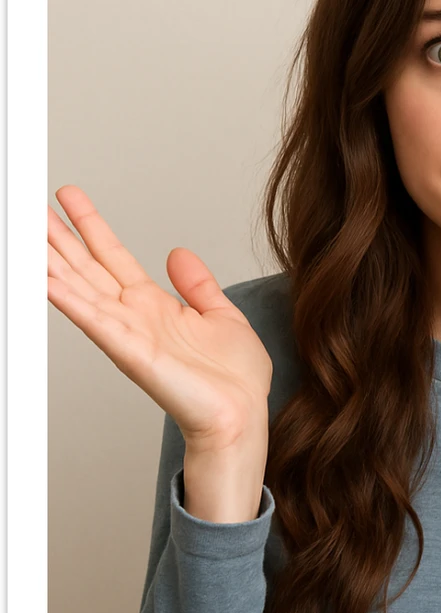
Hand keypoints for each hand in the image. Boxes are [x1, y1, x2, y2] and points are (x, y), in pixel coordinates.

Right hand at [47, 185, 273, 453]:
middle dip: (58, 236)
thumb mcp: (222, 315)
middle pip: (87, 267)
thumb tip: (178, 253)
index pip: (113, 256)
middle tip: (30, 207)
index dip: (92, 225)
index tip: (69, 197)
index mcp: (155, 305)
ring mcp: (128, 333)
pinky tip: (45, 279)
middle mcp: (135, 316)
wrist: (241, 416)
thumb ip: (197, 284)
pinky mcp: (131, 352)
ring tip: (27, 234)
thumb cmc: (234, 379)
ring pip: (80, 288)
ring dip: (51, 262)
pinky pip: (93, 321)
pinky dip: (68, 300)